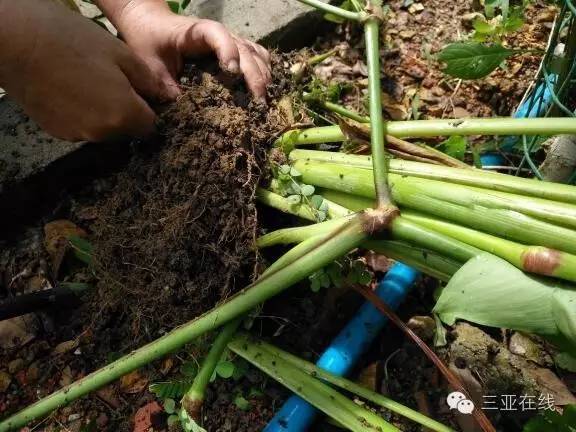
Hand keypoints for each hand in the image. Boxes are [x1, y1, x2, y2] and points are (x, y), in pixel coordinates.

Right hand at [0, 0, 161, 141]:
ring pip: (105, 129)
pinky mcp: (57, 132)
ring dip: (106, 113)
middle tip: (115, 80)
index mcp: (123, 115)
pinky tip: (72, 90)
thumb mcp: (120, 53)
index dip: (151, 109)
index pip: (151, 126)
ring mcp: (77, 135)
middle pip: (128, 130)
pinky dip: (84, 114)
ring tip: (91, 82)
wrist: (15, 42)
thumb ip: (147, 81)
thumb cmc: (72, 41)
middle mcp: (102, 133)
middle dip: (129, 111)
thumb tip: (166, 97)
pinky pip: (83, 127)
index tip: (143, 92)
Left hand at [110, 2, 271, 100]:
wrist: (150, 24)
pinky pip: (258, 56)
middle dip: (254, 75)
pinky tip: (265, 91)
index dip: (228, 51)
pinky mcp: (235, 50)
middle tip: (258, 102)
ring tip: (263, 101)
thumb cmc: (149, 42)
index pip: (218, 34)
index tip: (232, 72)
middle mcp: (220, 35)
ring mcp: (231, 41)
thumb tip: (184, 117)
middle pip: (245, 49)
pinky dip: (264, 72)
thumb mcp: (151, 67)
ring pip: (256, 53)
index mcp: (197, 32)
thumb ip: (165, 88)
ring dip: (263, 75)